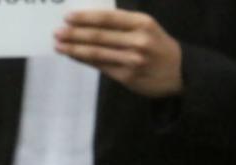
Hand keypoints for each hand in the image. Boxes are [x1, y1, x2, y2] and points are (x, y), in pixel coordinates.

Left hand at [54, 10, 182, 97]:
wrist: (179, 72)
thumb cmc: (156, 45)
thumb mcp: (146, 28)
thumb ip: (121, 25)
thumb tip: (87, 22)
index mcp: (142, 23)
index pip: (108, 18)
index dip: (85, 17)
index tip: (67, 17)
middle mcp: (138, 40)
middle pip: (98, 36)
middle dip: (74, 34)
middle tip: (56, 32)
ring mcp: (132, 60)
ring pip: (96, 53)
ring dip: (74, 49)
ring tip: (58, 45)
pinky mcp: (127, 76)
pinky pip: (100, 66)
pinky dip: (83, 60)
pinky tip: (72, 56)